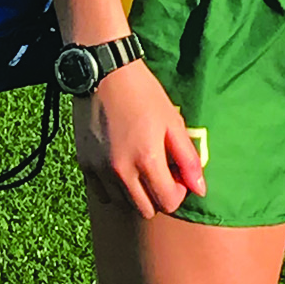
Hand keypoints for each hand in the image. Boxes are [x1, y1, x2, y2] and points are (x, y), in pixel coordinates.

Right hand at [73, 59, 206, 217]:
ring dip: (137, 193)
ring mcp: (99, 170)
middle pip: (146, 210)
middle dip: (158, 196)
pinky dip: (115, 189)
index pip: (168, 202)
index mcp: (147, 159)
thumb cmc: (144, 94)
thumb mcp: (173, 122)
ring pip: (124, 204)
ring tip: (141, 167)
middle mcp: (121, 171)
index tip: (177, 175)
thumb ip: (188, 159)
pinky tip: (122, 167)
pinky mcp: (84, 165)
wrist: (105, 74)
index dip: (178, 192)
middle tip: (161, 171)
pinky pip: (103, 195)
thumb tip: (200, 190)